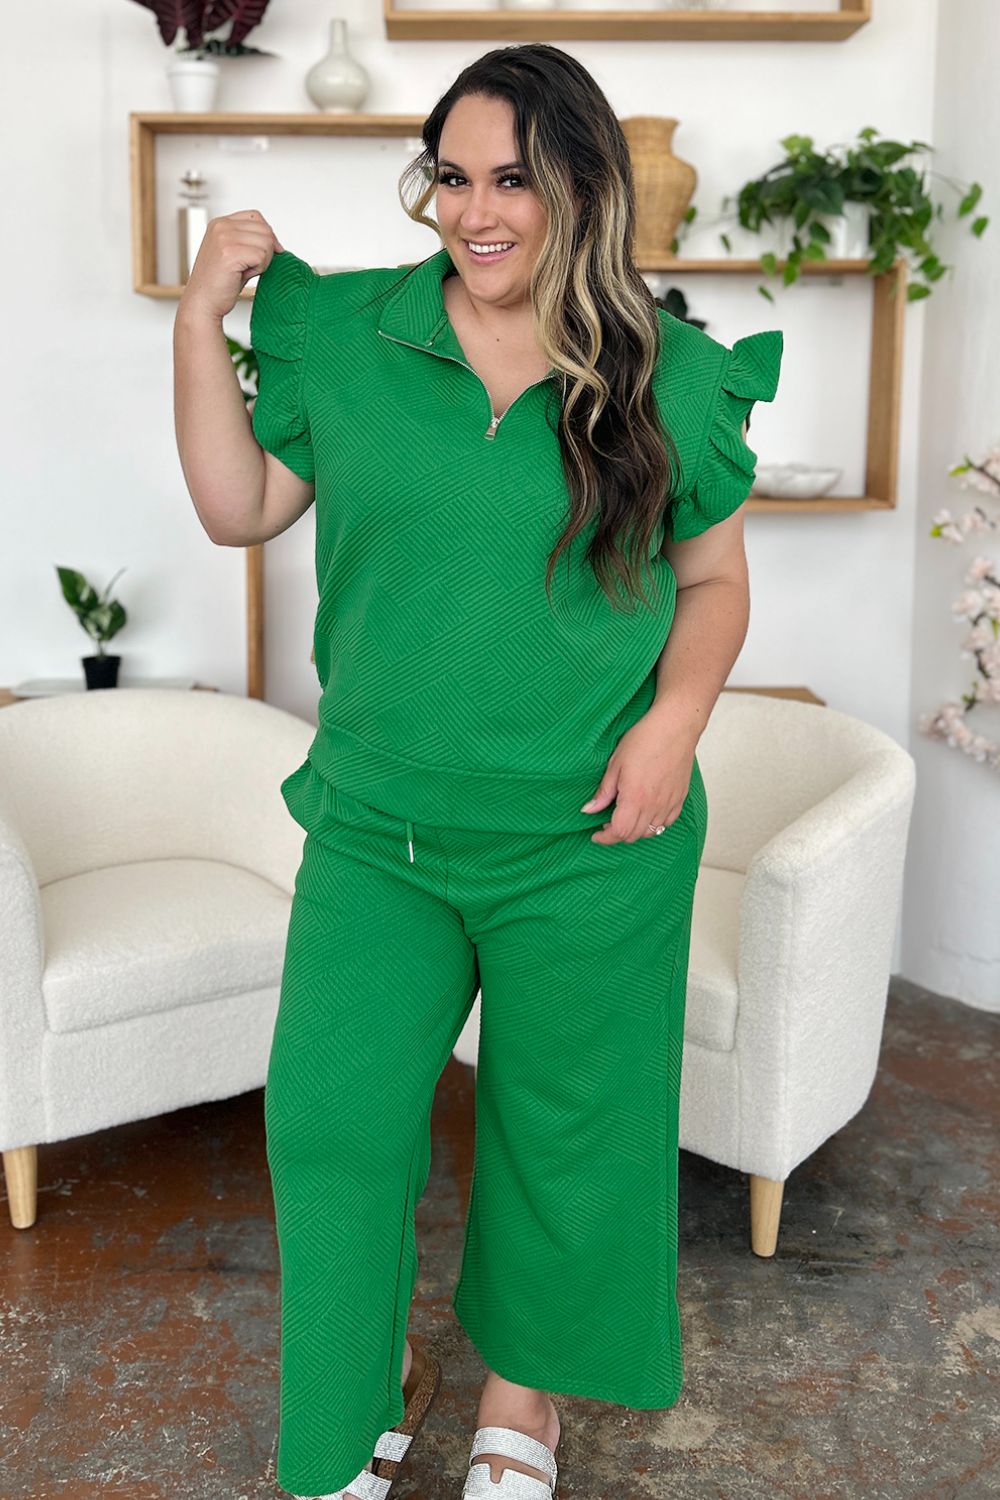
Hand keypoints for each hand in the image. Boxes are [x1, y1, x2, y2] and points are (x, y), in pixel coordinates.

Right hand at [177, 208, 284, 322]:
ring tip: (244, 271)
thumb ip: (249, 241)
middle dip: (266, 251)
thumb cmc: (218, 283)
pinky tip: (243, 276)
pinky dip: (258, 269)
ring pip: (266, 243)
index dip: (267, 235)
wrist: (203, 302)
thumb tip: (276, 242)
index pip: (255, 216)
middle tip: (249, 267)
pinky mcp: (230, 253)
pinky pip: (262, 256)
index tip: (269, 252)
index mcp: (220, 223)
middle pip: (265, 229)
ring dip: (262, 262)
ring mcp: (224, 238)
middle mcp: (221, 226)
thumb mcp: (233, 254)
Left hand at [581, 702, 699, 844]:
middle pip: (634, 835)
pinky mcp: (680, 798)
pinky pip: (667, 822)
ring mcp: (669, 803)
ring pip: (651, 832)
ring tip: (625, 817)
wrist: (675, 726)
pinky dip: (654, 824)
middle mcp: (654, 805)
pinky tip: (646, 812)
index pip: (619, 832)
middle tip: (606, 824)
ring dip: (635, 830)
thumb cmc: (645, 739)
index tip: (596, 835)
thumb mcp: (615, 764)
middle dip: (617, 835)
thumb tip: (589, 809)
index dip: (605, 838)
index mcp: (635, 798)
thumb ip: (604, 792)